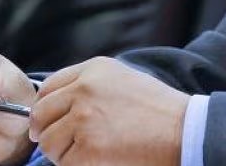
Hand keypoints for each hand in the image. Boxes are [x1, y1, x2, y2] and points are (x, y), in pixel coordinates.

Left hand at [30, 57, 188, 165]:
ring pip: (48, 142)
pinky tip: (100, 159)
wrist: (185, 130)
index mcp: (94, 69)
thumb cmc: (159, 109)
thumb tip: (55, 106)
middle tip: (65, 143)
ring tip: (92, 150)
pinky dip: (76, 165)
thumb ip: (90, 85)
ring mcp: (84, 119)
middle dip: (48, 131)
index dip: (47, 108)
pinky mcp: (87, 149)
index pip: (48, 87)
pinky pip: (63, 163)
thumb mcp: (124, 80)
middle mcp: (84, 89)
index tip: (52, 121)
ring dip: (63, 152)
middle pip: (40, 114)